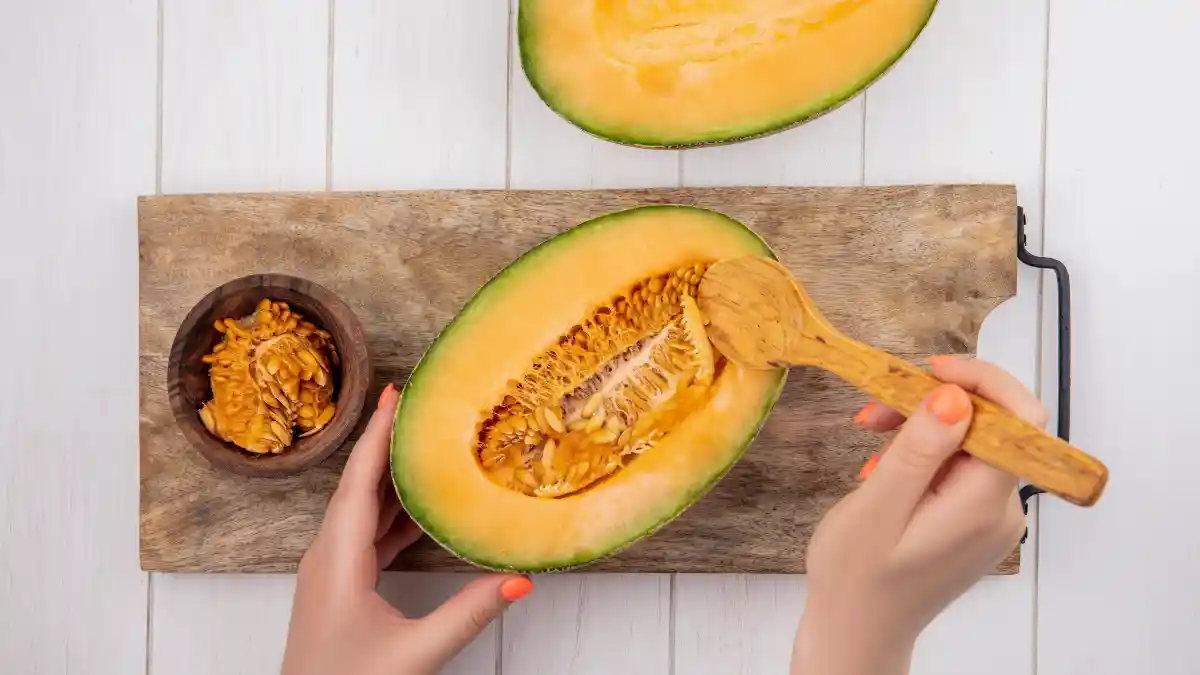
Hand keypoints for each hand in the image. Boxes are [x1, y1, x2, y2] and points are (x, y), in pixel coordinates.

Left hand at [281, 384, 533, 674]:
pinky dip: (390, 512)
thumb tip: (517, 578)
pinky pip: (363, 533)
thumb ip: (468, 614)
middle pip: (358, 485)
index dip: (376, 434)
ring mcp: (328, 571)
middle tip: (417, 406)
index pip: (359, 482)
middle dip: (386, 442)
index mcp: (336, 561)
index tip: (394, 393)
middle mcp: (326, 557)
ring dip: (390, 477)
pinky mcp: (337, 585)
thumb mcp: (415, 652)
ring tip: (424, 445)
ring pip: (360, 508)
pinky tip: (418, 508)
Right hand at [791, 356, 1042, 674]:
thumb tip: (955, 398)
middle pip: (991, 427)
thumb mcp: (877, 508)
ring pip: (969, 444)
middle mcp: (1000, 511)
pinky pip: (958, 468)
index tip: (931, 369)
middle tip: (875, 409)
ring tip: (869, 435)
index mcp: (982, 507)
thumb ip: (919, 451)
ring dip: (921, 428)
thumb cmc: (857, 579)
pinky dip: (922, 453)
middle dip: (935, 403)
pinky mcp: (971, 522)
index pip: (1019, 420)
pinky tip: (884, 465)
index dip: (981, 382)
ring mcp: (988, 518)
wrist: (856, 631)